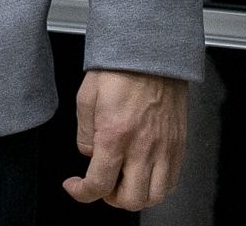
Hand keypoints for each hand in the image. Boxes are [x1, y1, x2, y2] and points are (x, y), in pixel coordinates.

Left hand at [64, 68, 187, 210]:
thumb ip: (85, 133)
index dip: (81, 192)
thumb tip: (88, 154)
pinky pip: (172, 181)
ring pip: (155, 196)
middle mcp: (143, 148)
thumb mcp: (85, 98)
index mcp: (115, 136)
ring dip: (135, 195)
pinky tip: (142, 173)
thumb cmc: (119, 70)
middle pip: (130, 199)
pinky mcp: (178, 146)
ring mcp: (165, 149)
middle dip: (110, 197)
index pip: (98, 183)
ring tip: (121, 181)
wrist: (151, 55)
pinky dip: (156, 186)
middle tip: (100, 183)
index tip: (75, 186)